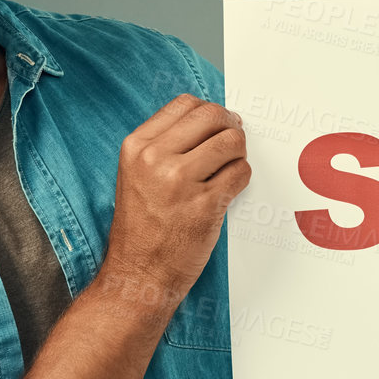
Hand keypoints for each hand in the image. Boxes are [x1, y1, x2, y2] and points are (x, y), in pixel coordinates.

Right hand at [102, 94, 250, 314]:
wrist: (138, 274)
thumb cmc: (141, 227)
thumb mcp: (136, 174)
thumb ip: (165, 145)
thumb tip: (210, 120)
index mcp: (136, 147)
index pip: (184, 104)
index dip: (208, 111)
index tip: (217, 124)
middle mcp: (156, 159)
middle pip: (211, 116)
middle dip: (229, 125)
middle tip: (232, 141)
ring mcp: (181, 182)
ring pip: (231, 141)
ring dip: (238, 152)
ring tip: (229, 167)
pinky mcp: (206, 205)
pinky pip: (241, 173)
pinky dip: (241, 177)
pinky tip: (229, 189)